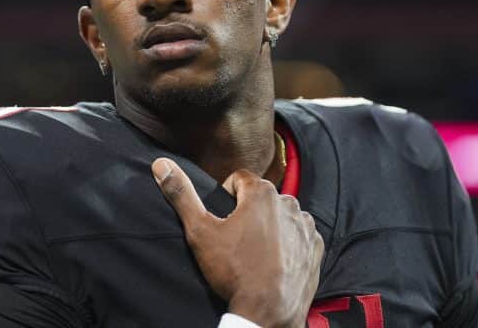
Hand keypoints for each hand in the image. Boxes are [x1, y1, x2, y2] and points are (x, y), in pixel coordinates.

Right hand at [151, 157, 322, 327]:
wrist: (266, 313)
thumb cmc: (234, 271)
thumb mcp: (200, 232)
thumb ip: (181, 194)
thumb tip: (162, 165)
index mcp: (261, 193)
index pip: (239, 178)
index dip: (226, 196)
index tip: (222, 219)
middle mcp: (289, 203)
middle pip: (261, 196)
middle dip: (249, 211)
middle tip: (236, 239)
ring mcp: (305, 226)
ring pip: (281, 215)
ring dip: (270, 226)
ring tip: (255, 251)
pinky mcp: (315, 247)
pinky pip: (299, 234)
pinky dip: (288, 243)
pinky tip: (274, 260)